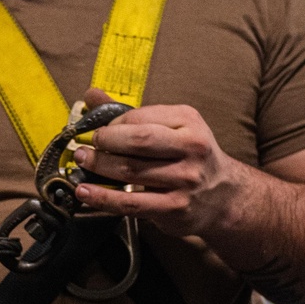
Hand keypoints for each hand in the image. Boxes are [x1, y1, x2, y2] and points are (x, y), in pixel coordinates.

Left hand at [73, 87, 250, 238]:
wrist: (223, 196)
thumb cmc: (189, 157)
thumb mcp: (171, 128)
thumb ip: (131, 113)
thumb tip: (91, 96)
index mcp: (189, 122)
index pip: (141, 117)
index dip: (112, 124)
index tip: (96, 129)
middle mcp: (192, 148)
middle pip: (138, 141)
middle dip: (104, 142)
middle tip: (84, 146)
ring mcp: (185, 179)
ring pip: (132, 172)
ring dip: (99, 168)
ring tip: (81, 164)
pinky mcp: (176, 207)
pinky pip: (131, 203)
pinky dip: (103, 198)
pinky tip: (85, 193)